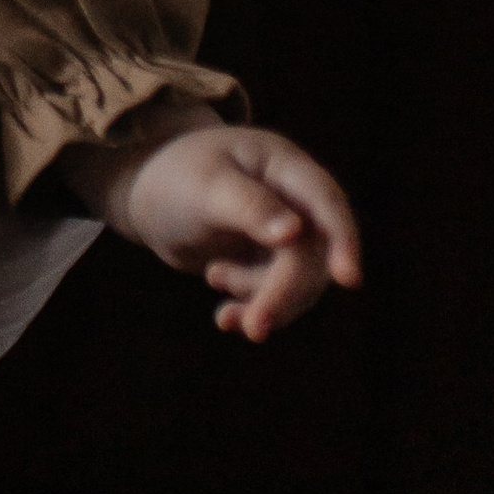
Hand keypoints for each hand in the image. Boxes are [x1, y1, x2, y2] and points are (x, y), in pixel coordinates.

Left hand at [91, 122, 362, 340]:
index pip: (326, 202)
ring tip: (215, 278)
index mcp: (284, 166)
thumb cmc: (174, 178)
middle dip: (283, 293)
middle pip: (312, 255)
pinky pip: (277, 295)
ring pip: (298, 282)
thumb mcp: (204, 187)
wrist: (146, 196)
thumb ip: (248, 206)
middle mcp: (294, 200)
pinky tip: (225, 317)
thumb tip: (295, 234)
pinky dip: (253, 308)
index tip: (347, 279)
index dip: (343, 239)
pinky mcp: (269, 262)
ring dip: (263, 300)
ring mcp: (286, 233)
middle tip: (253, 327)